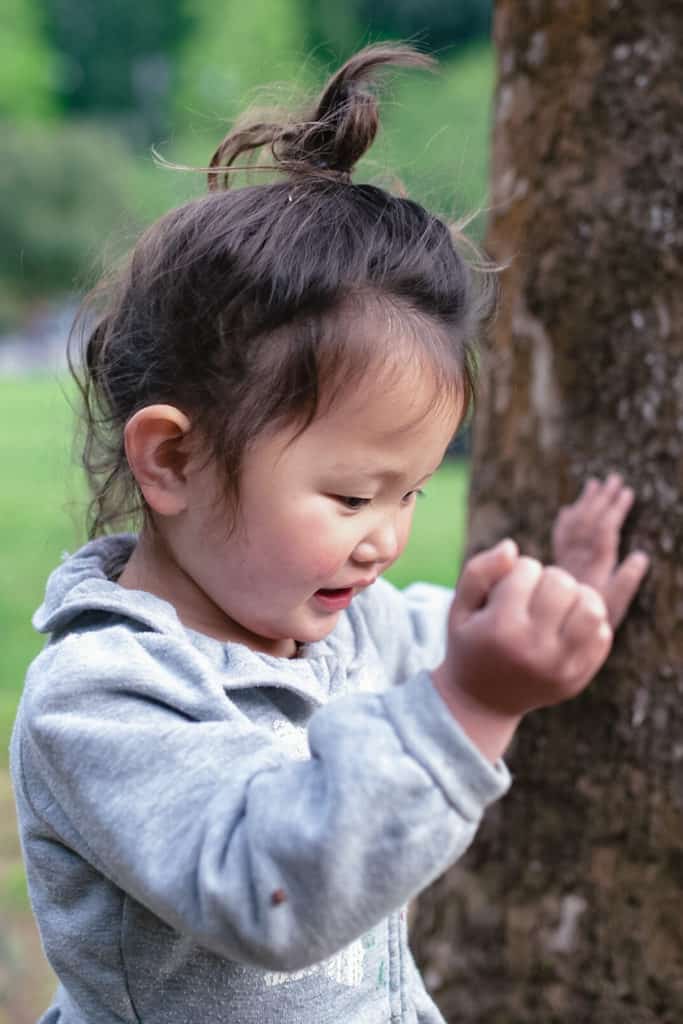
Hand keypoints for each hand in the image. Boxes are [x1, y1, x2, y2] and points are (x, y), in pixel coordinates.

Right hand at [433, 540, 612, 759]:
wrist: (482, 703)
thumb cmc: (470, 644)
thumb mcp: (459, 608)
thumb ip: (479, 571)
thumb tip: (512, 547)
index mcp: (501, 628)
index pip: (527, 569)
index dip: (518, 571)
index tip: (506, 590)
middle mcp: (534, 648)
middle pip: (562, 582)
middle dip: (548, 579)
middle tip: (534, 596)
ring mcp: (561, 666)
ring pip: (591, 606)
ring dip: (577, 596)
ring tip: (559, 605)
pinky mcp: (578, 678)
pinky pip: (603, 634)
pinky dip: (589, 622)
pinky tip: (568, 626)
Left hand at [552, 473, 648, 627]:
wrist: (550, 635)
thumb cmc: (590, 622)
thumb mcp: (615, 606)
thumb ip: (627, 581)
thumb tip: (641, 555)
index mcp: (594, 565)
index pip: (604, 529)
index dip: (615, 510)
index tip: (628, 491)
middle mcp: (577, 558)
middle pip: (589, 521)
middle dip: (602, 499)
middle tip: (615, 478)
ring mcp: (566, 560)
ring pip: (575, 524)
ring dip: (585, 503)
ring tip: (594, 484)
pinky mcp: (557, 565)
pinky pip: (561, 537)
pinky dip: (565, 521)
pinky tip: (567, 510)